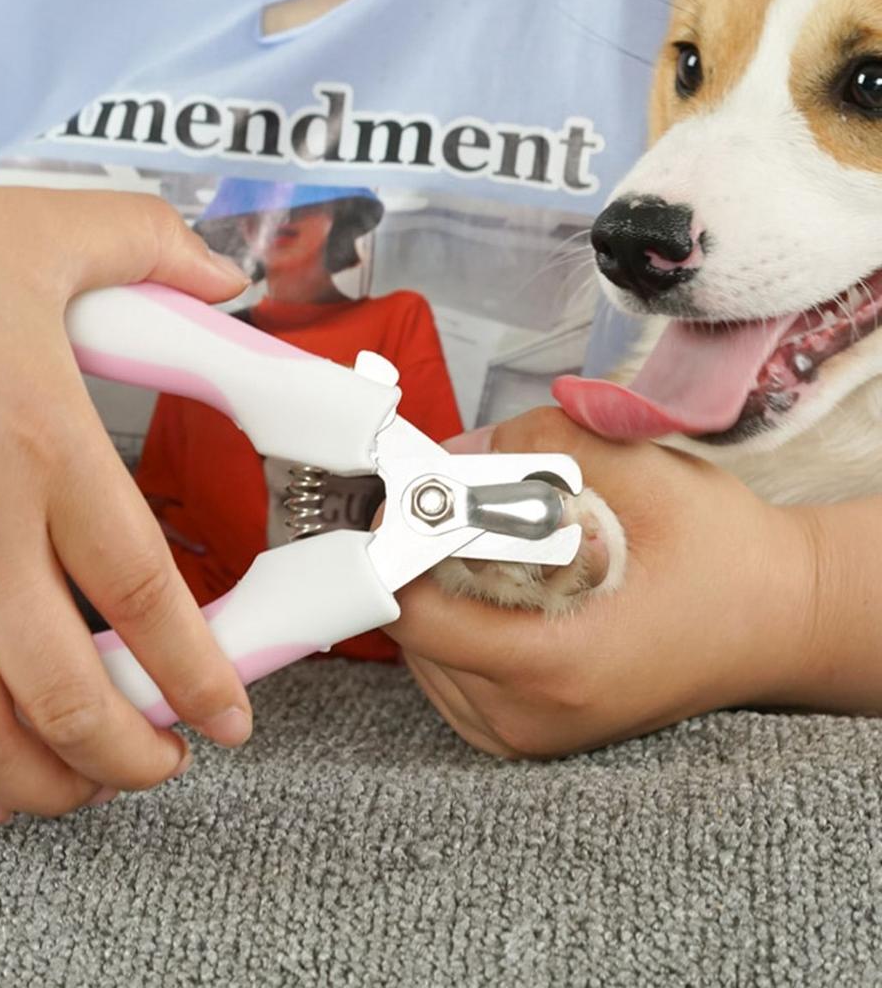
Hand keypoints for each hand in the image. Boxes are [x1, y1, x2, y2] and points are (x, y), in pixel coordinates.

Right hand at [0, 177, 252, 819]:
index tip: (229, 720)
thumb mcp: (42, 230)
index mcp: (42, 446)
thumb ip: (150, 247)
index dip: (196, 676)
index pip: (143, 596)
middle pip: (61, 690)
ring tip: (90, 788)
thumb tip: (222, 277)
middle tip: (167, 765)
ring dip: (40, 780)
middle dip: (127, 755)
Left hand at [388, 407, 837, 757]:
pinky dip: (457, 628)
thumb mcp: (641, 472)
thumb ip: (539, 445)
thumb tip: (458, 453)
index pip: (417, 617)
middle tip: (456, 512)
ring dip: (439, 595)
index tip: (413, 502)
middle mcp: (530, 717)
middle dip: (424, 563)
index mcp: (555, 665)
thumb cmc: (723, 556)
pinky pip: (452, 677)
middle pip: (415, 634)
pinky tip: (498, 592)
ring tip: (490, 553)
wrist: (779, 619)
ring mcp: (528, 734)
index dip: (401, 549)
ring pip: (426, 658)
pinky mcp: (529, 733)